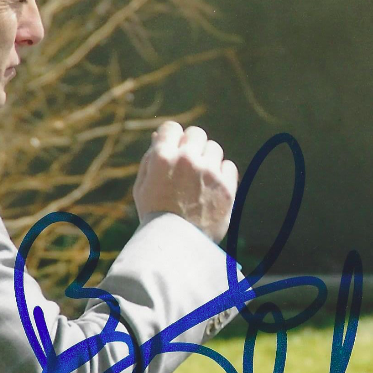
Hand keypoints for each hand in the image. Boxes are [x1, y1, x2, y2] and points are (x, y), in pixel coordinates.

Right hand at [132, 122, 238, 244]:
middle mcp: (186, 160)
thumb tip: (158, 136)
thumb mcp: (143, 186)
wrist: (176, 245)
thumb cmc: (155, 215)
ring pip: (214, 148)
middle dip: (191, 146)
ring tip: (199, 180)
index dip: (172, 137)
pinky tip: (211, 189)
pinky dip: (222, 174)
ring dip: (207, 159)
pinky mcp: (226, 186)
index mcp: (162, 157)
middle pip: (196, 133)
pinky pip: (229, 166)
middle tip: (188, 165)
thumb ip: (151, 158)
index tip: (173, 148)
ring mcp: (209, 172)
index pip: (171, 127)